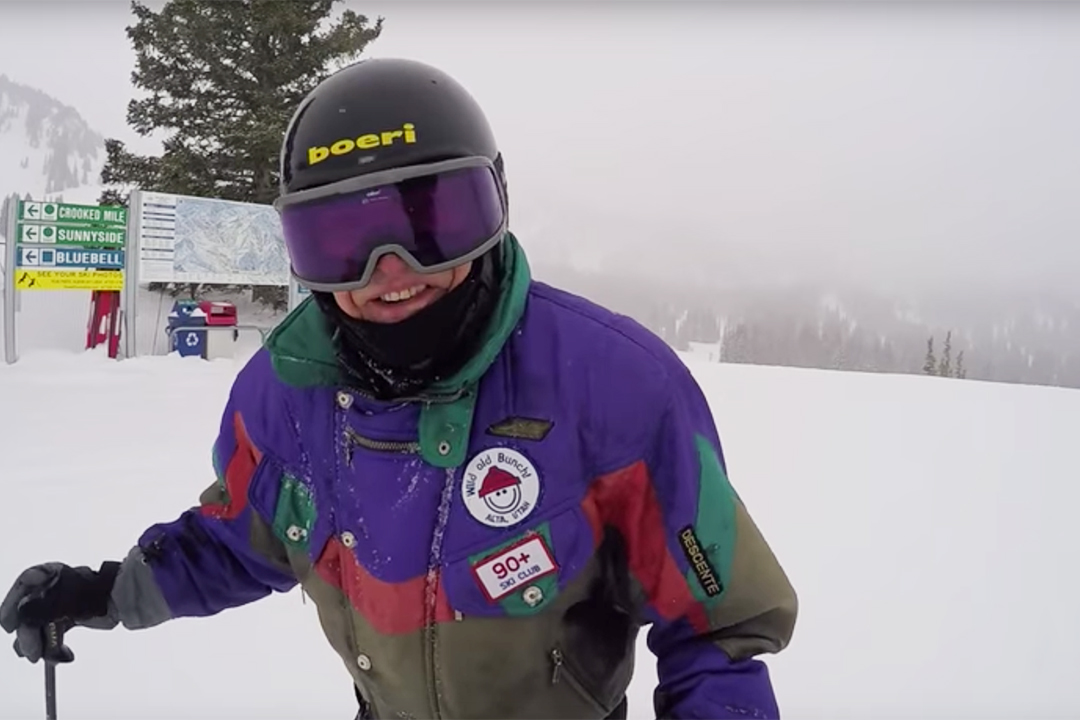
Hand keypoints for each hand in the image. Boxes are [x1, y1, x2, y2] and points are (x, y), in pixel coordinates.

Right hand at [0, 561, 119, 662]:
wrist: (123, 600)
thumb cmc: (94, 593)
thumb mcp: (62, 599)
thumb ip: (38, 608)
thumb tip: (20, 614)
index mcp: (50, 574)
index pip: (23, 586)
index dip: (12, 606)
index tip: (8, 626)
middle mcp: (53, 587)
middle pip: (30, 611)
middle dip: (28, 635)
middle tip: (32, 654)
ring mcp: (62, 603)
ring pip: (40, 626)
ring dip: (40, 644)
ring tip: (45, 657)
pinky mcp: (71, 618)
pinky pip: (54, 633)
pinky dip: (54, 646)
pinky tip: (62, 655)